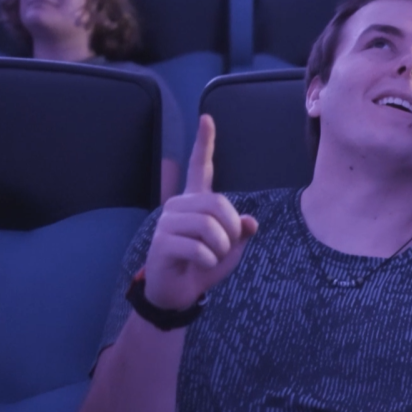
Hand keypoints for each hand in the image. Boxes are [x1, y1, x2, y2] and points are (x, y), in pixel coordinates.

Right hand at [142, 115, 257, 310]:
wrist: (178, 292)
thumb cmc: (205, 265)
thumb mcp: (231, 248)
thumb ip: (241, 232)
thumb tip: (249, 222)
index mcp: (196, 202)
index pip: (201, 167)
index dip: (205, 143)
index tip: (207, 119)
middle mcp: (178, 205)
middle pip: (216, 203)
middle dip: (230, 229)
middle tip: (225, 247)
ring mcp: (167, 222)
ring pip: (208, 226)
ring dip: (220, 248)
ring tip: (211, 257)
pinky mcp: (161, 242)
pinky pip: (198, 248)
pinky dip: (208, 260)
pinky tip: (199, 265)